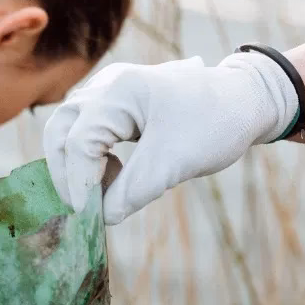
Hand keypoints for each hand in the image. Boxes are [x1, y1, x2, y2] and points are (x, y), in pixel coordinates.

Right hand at [43, 54, 297, 224]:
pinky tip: (114, 175)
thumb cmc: (215, 125)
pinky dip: (91, 158)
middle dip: (66, 174)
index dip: (78, 183)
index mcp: (120, 90)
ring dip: (77, 166)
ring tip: (103, 193)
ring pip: (68, 130)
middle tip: (82, 210)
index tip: (88, 217)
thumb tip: (100, 219)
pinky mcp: (115, 103)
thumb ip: (132, 192)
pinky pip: (86, 130)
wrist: (245, 101)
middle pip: (60, 131)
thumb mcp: (173, 164)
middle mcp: (106, 84)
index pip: (78, 142)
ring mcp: (108, 90)